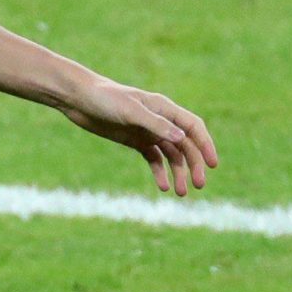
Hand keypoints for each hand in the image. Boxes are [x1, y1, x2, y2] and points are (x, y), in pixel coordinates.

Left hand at [60, 77, 218, 196]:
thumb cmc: (105, 99)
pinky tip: (163, 186)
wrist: (79, 99)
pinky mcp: (135, 140)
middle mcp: (159, 120)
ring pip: (171, 154)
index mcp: (163, 108)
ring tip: (179, 193)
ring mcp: (147, 131)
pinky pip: (154, 158)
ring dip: (178, 172)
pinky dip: (160, 172)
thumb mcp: (131, 111)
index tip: (213, 165)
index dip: (205, 144)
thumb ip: (156, 124)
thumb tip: (183, 139)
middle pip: (185, 144)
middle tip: (198, 185)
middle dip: (194, 165)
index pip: (193, 127)